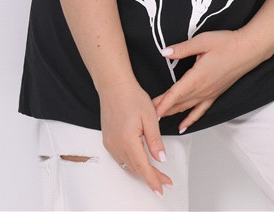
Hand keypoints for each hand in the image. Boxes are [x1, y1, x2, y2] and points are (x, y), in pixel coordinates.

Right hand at [99, 78, 172, 196]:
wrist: (114, 86)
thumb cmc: (131, 96)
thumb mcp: (150, 117)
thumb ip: (155, 140)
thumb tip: (161, 158)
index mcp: (127, 141)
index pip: (142, 167)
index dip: (153, 180)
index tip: (161, 189)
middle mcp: (116, 145)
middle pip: (135, 169)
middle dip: (151, 177)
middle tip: (165, 181)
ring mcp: (110, 144)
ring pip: (127, 165)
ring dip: (141, 171)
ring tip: (156, 174)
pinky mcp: (108, 140)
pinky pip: (121, 158)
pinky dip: (132, 163)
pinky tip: (140, 162)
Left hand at [153, 30, 261, 131]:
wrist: (248, 50)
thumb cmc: (227, 44)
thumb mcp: (202, 41)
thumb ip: (182, 49)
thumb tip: (166, 52)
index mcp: (197, 76)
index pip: (175, 93)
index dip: (162, 103)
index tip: (150, 111)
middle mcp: (202, 89)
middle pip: (178, 103)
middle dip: (162, 109)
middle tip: (146, 115)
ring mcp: (209, 94)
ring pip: (187, 108)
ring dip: (172, 114)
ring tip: (158, 120)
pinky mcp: (215, 94)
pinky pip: (200, 111)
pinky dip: (190, 119)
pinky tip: (184, 126)